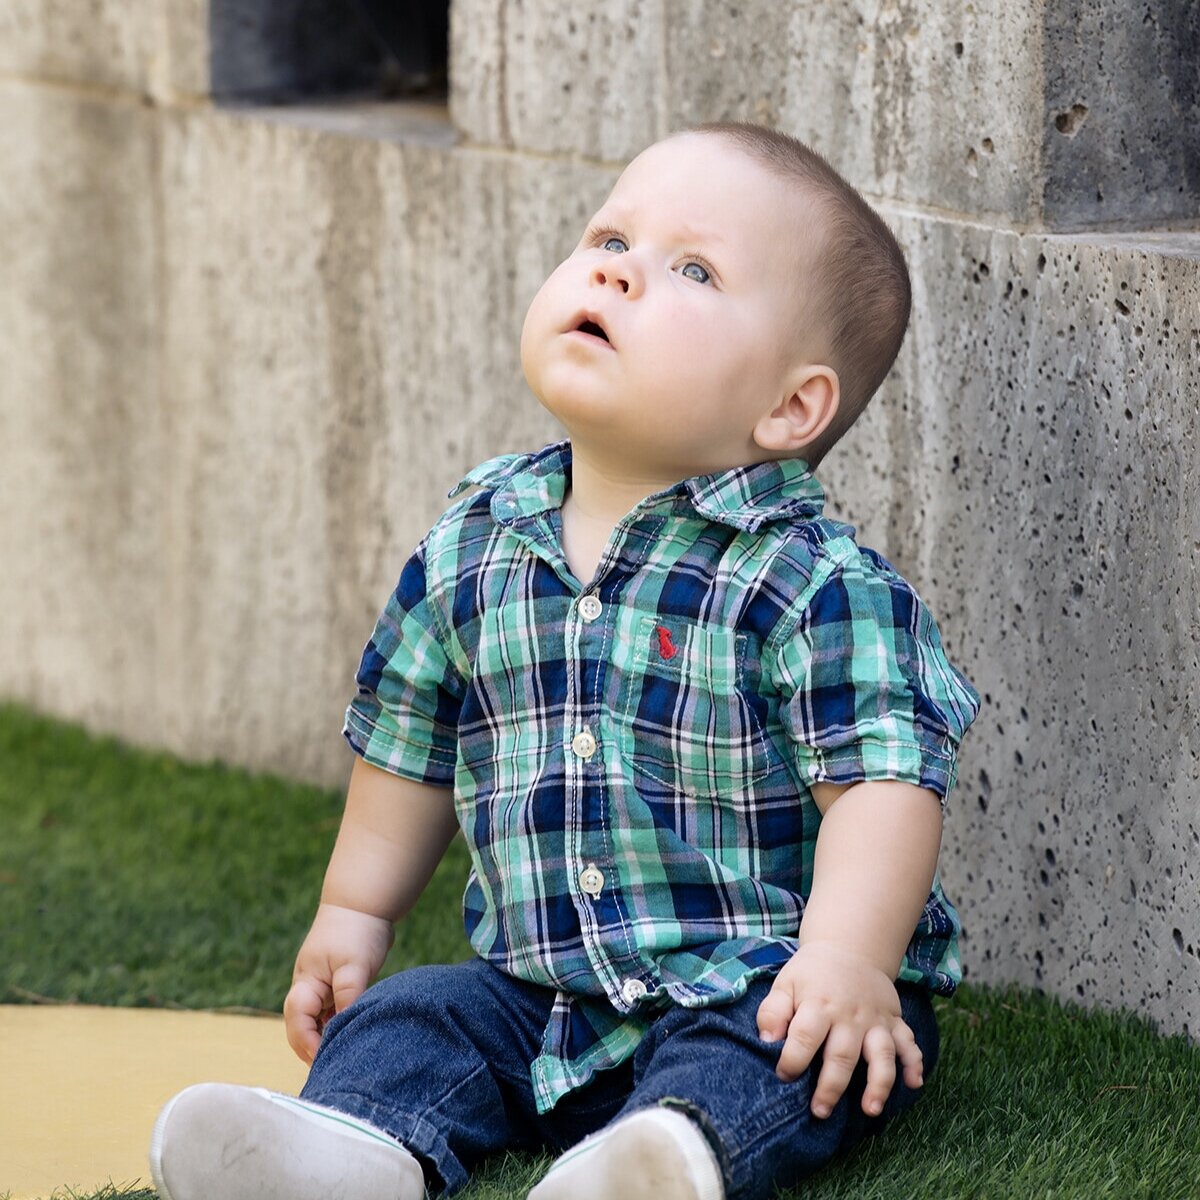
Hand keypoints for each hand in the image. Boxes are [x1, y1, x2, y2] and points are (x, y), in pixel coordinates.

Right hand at [283, 903, 394, 1063]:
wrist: (364, 904)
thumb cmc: (357, 931)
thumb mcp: (354, 967)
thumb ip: (348, 997)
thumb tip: (343, 1030)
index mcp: (306, 983)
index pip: (298, 1021)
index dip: (307, 1044)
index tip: (324, 1060)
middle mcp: (309, 988)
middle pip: (303, 1027)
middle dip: (314, 1048)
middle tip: (333, 1069)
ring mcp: (322, 988)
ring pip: (318, 1023)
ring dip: (328, 1038)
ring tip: (345, 1058)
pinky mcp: (337, 986)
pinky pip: (333, 1014)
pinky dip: (339, 1025)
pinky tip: (353, 1036)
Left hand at [755, 941, 923, 1119]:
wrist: (849, 948)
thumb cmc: (812, 974)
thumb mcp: (785, 983)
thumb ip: (773, 1011)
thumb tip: (766, 1041)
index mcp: (818, 1004)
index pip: (805, 1036)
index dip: (792, 1060)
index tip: (784, 1077)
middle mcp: (849, 1015)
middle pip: (842, 1054)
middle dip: (832, 1086)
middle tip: (820, 1111)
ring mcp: (875, 1019)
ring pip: (881, 1054)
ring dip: (879, 1083)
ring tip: (871, 1109)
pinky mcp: (894, 1021)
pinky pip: (909, 1042)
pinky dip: (915, 1063)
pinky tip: (914, 1083)